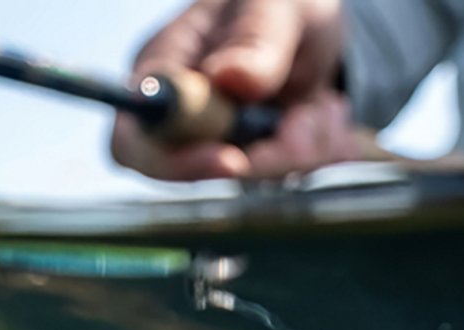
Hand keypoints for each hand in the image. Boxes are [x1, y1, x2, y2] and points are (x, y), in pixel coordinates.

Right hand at [111, 0, 354, 180]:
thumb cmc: (279, 3)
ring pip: (249, 178)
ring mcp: (214, 144)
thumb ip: (255, 37)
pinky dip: (314, 152)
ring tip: (326, 106)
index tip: (232, 161)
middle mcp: (179, 118)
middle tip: (307, 128)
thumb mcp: (275, 4)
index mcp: (162, 71)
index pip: (135, 141)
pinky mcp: (250, 160)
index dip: (175, 162)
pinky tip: (328, 114)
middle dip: (262, 159)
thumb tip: (227, 77)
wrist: (315, 23)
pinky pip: (281, 176)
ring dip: (299, 150)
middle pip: (197, 172)